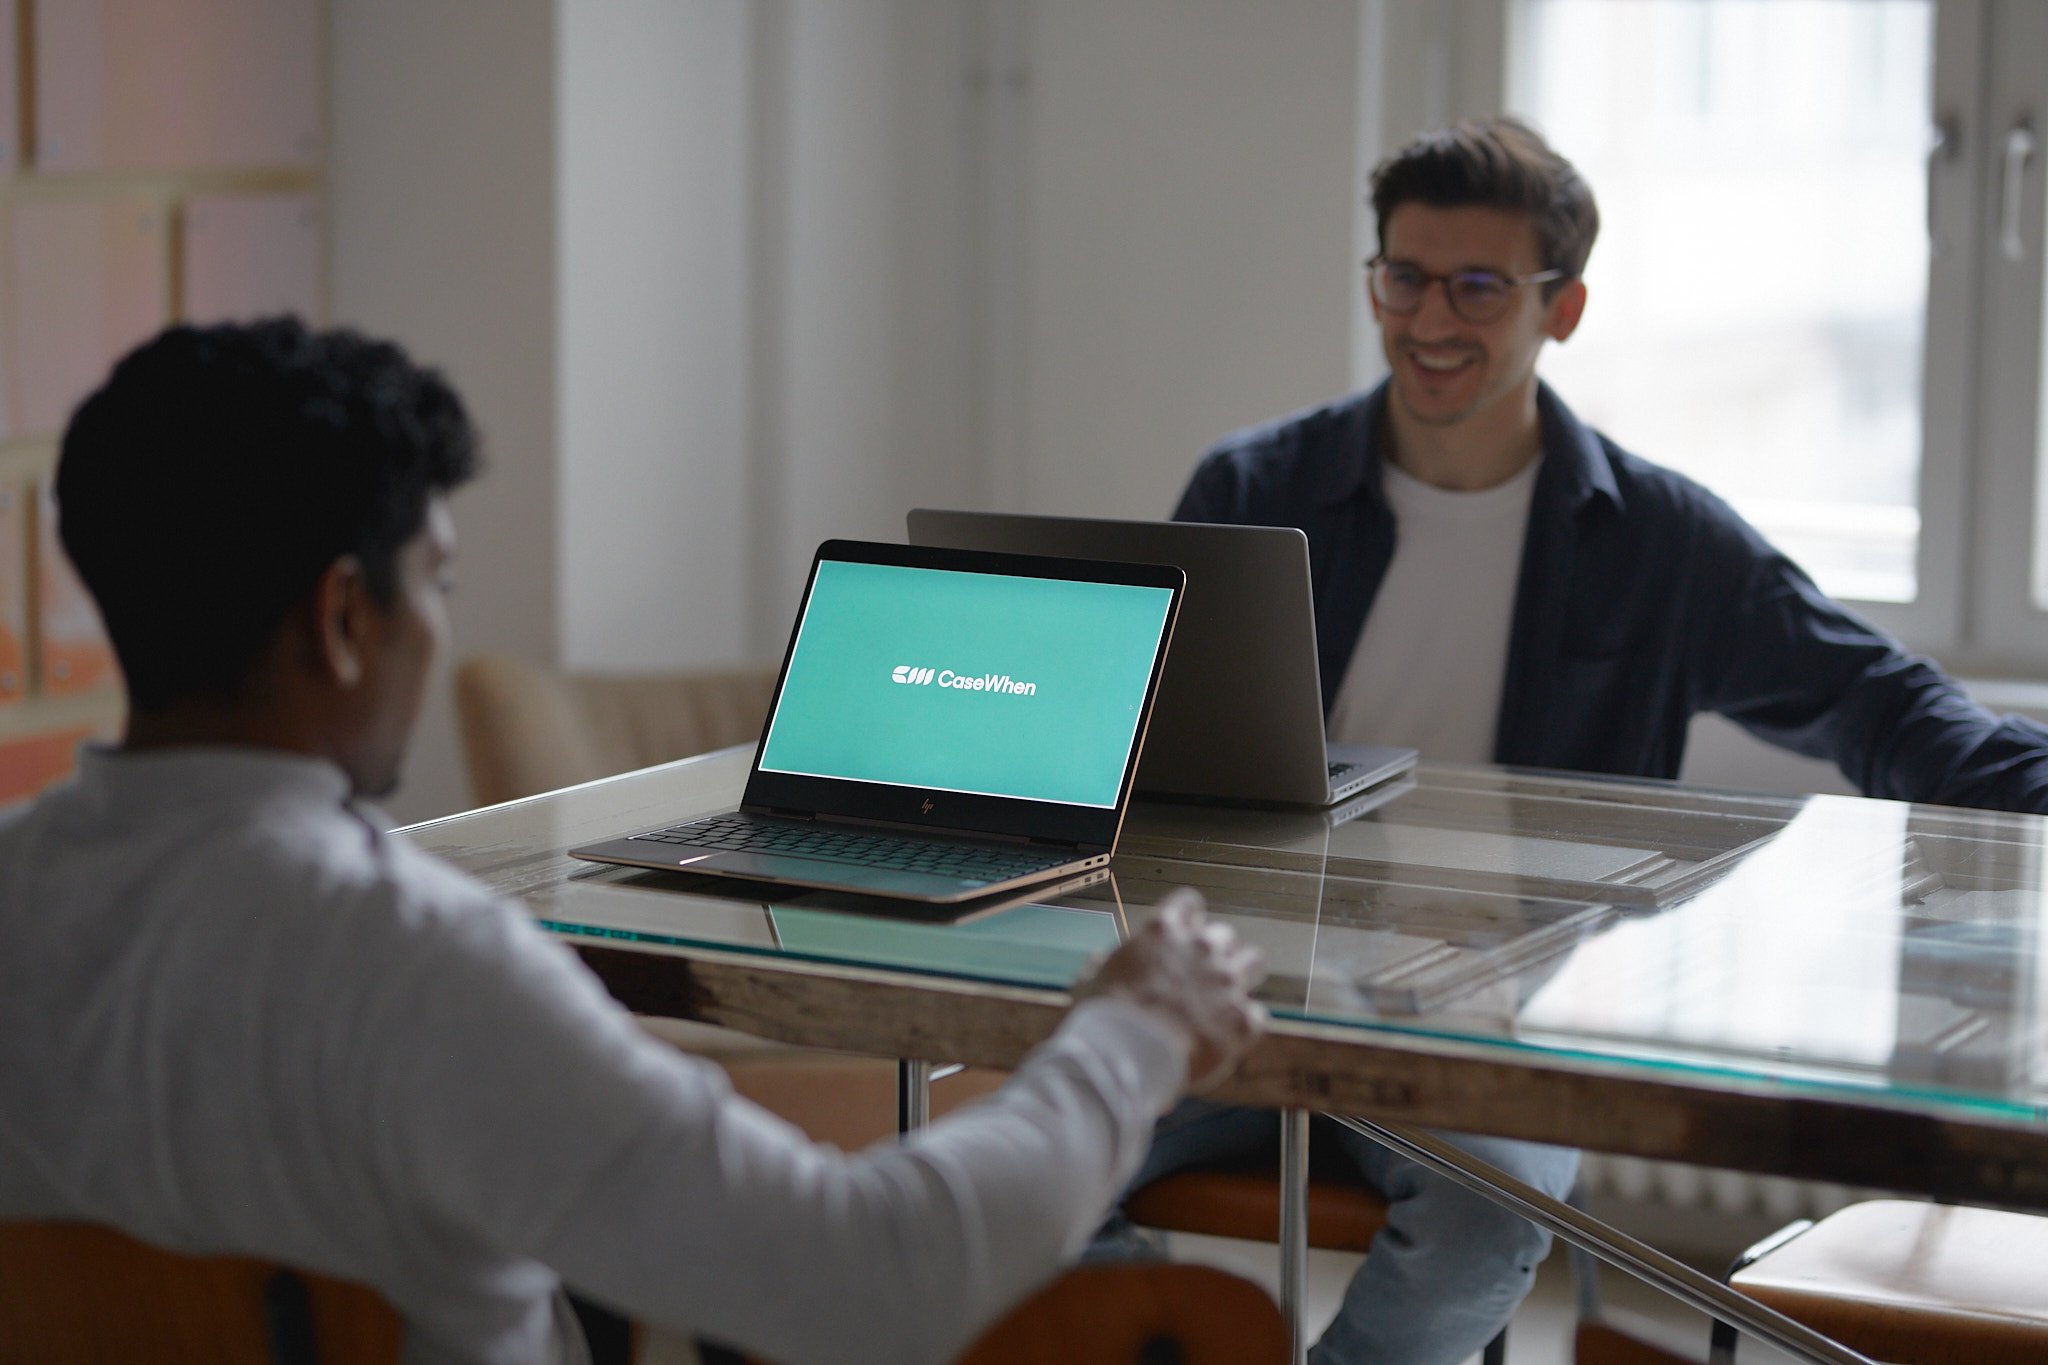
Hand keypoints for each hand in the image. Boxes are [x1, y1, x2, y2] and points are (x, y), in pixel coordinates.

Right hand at [1074, 888, 1266, 1091]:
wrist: (1129, 1055)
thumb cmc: (1103, 1018)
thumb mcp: (1089, 983)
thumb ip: (1102, 966)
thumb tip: (1097, 962)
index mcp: (1163, 931)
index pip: (1188, 903)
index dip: (1187, 918)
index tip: (1184, 932)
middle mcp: (1201, 948)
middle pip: (1225, 934)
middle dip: (1217, 951)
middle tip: (1204, 974)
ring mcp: (1227, 982)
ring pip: (1253, 962)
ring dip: (1242, 975)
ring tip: (1229, 997)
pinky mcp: (1243, 1019)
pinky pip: (1256, 1014)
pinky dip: (1244, 1023)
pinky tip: (1229, 1036)